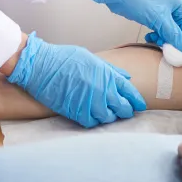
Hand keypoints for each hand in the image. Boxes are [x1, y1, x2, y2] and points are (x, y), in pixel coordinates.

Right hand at [7, 32, 146, 127]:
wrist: (42, 66)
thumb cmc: (65, 58)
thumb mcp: (92, 59)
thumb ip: (110, 70)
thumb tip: (126, 77)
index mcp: (108, 75)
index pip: (129, 91)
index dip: (136, 100)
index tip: (139, 105)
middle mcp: (102, 90)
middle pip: (122, 107)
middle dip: (126, 110)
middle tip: (125, 112)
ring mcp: (90, 103)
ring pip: (108, 118)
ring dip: (110, 117)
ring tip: (109, 114)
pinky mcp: (76, 112)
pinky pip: (91, 123)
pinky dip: (94, 121)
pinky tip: (93, 117)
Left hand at [89, 0, 181, 53]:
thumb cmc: (141, 2)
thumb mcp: (160, 20)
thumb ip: (174, 35)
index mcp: (179, 5)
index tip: (173, 47)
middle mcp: (173, 8)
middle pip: (178, 30)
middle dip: (170, 39)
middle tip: (161, 43)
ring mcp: (162, 13)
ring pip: (168, 32)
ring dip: (162, 38)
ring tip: (153, 39)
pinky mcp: (152, 17)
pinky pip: (159, 30)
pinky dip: (156, 35)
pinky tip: (148, 37)